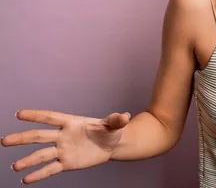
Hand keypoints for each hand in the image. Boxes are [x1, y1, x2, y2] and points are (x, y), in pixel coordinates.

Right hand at [1, 109, 130, 183]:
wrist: (112, 145)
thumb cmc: (111, 131)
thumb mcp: (115, 125)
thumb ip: (116, 120)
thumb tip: (125, 116)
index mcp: (72, 122)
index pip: (51, 117)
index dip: (36, 115)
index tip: (18, 114)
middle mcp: (63, 136)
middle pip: (39, 136)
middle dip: (22, 138)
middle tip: (4, 141)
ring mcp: (63, 150)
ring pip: (42, 154)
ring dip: (28, 160)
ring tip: (14, 166)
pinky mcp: (66, 163)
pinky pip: (50, 168)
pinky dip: (38, 174)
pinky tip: (26, 179)